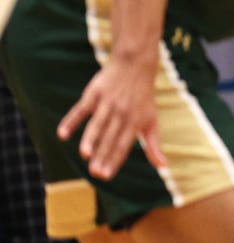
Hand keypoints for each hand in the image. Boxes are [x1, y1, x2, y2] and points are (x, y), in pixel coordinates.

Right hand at [57, 53, 163, 180]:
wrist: (136, 67)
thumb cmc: (143, 99)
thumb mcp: (152, 121)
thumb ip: (153, 145)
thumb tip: (163, 166)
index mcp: (135, 123)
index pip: (123, 146)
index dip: (114, 161)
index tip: (105, 176)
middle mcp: (122, 114)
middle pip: (110, 138)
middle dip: (102, 156)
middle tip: (94, 172)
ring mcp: (107, 103)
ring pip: (97, 124)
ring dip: (90, 139)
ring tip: (84, 154)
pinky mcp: (95, 94)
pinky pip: (81, 109)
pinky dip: (71, 121)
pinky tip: (62, 133)